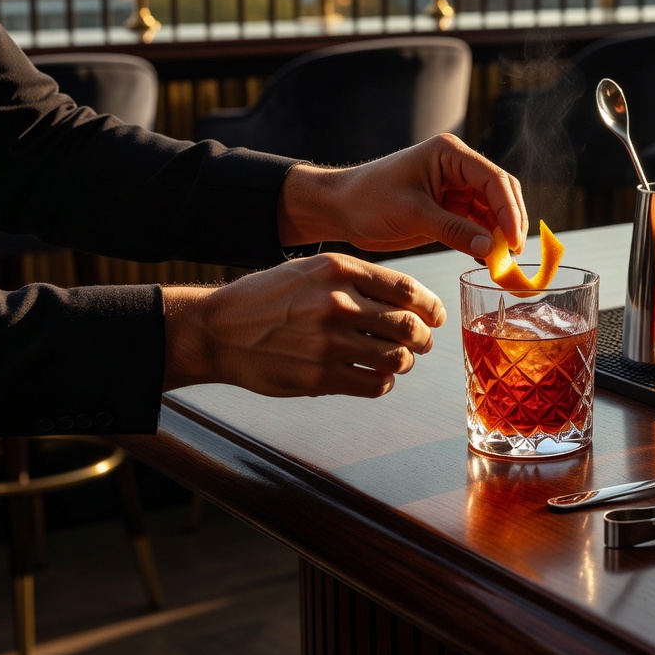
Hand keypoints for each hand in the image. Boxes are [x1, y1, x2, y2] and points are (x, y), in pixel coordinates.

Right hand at [162, 253, 443, 397]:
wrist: (218, 330)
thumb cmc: (268, 298)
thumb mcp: (311, 270)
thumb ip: (356, 279)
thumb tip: (407, 300)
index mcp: (338, 270)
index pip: (406, 289)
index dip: (430, 306)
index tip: (436, 317)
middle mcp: (337, 302)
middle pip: (407, 326)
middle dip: (423, 338)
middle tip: (423, 342)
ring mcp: (328, 342)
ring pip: (395, 358)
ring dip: (404, 362)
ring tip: (399, 361)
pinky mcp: (319, 376)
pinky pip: (373, 384)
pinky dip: (383, 383)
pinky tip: (376, 377)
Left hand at [279, 133, 527, 258]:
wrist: (339, 208)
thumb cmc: (368, 199)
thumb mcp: (412, 214)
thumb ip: (454, 230)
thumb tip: (492, 249)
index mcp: (450, 154)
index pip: (494, 179)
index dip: (509, 210)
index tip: (513, 241)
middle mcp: (458, 167)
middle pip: (500, 193)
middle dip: (510, 223)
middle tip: (514, 254)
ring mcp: (455, 189)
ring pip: (493, 211)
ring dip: (500, 235)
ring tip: (503, 263)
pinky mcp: (449, 209)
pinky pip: (477, 225)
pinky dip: (485, 242)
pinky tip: (488, 260)